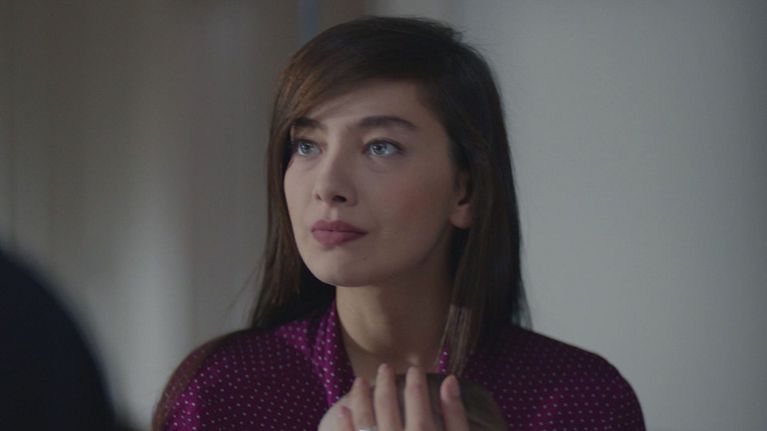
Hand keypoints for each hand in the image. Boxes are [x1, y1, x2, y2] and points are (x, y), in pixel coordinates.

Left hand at [321, 364, 468, 430]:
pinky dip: (344, 426)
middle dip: (386, 384)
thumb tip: (450, 379)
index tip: (416, 369)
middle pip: (388, 408)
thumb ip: (456, 414)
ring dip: (361, 399)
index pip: (418, 401)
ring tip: (360, 381)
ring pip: (364, 422)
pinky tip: (342, 411)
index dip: (416, 382)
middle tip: (385, 368)